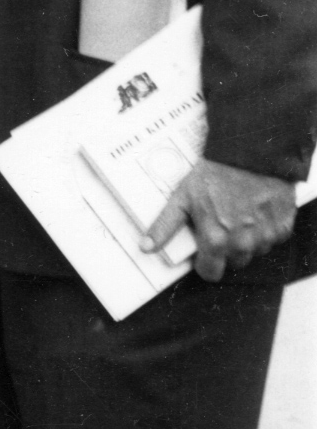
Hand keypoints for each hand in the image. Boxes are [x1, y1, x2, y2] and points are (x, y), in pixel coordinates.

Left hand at [146, 156, 301, 281]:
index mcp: (216, 240)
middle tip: (221, 225)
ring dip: (247, 241)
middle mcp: (243, 243)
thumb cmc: (214, 175)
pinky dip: (265, 231)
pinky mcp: (283, 226)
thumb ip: (165, 227)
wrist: (250, 155)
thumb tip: (146, 248)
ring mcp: (266, 236)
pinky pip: (273, 240)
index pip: (211, 273)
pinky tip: (256, 212)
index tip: (204, 252)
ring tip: (238, 215)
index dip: (205, 263)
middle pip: (233, 263)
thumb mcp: (182, 198)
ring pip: (254, 253)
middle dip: (226, 250)